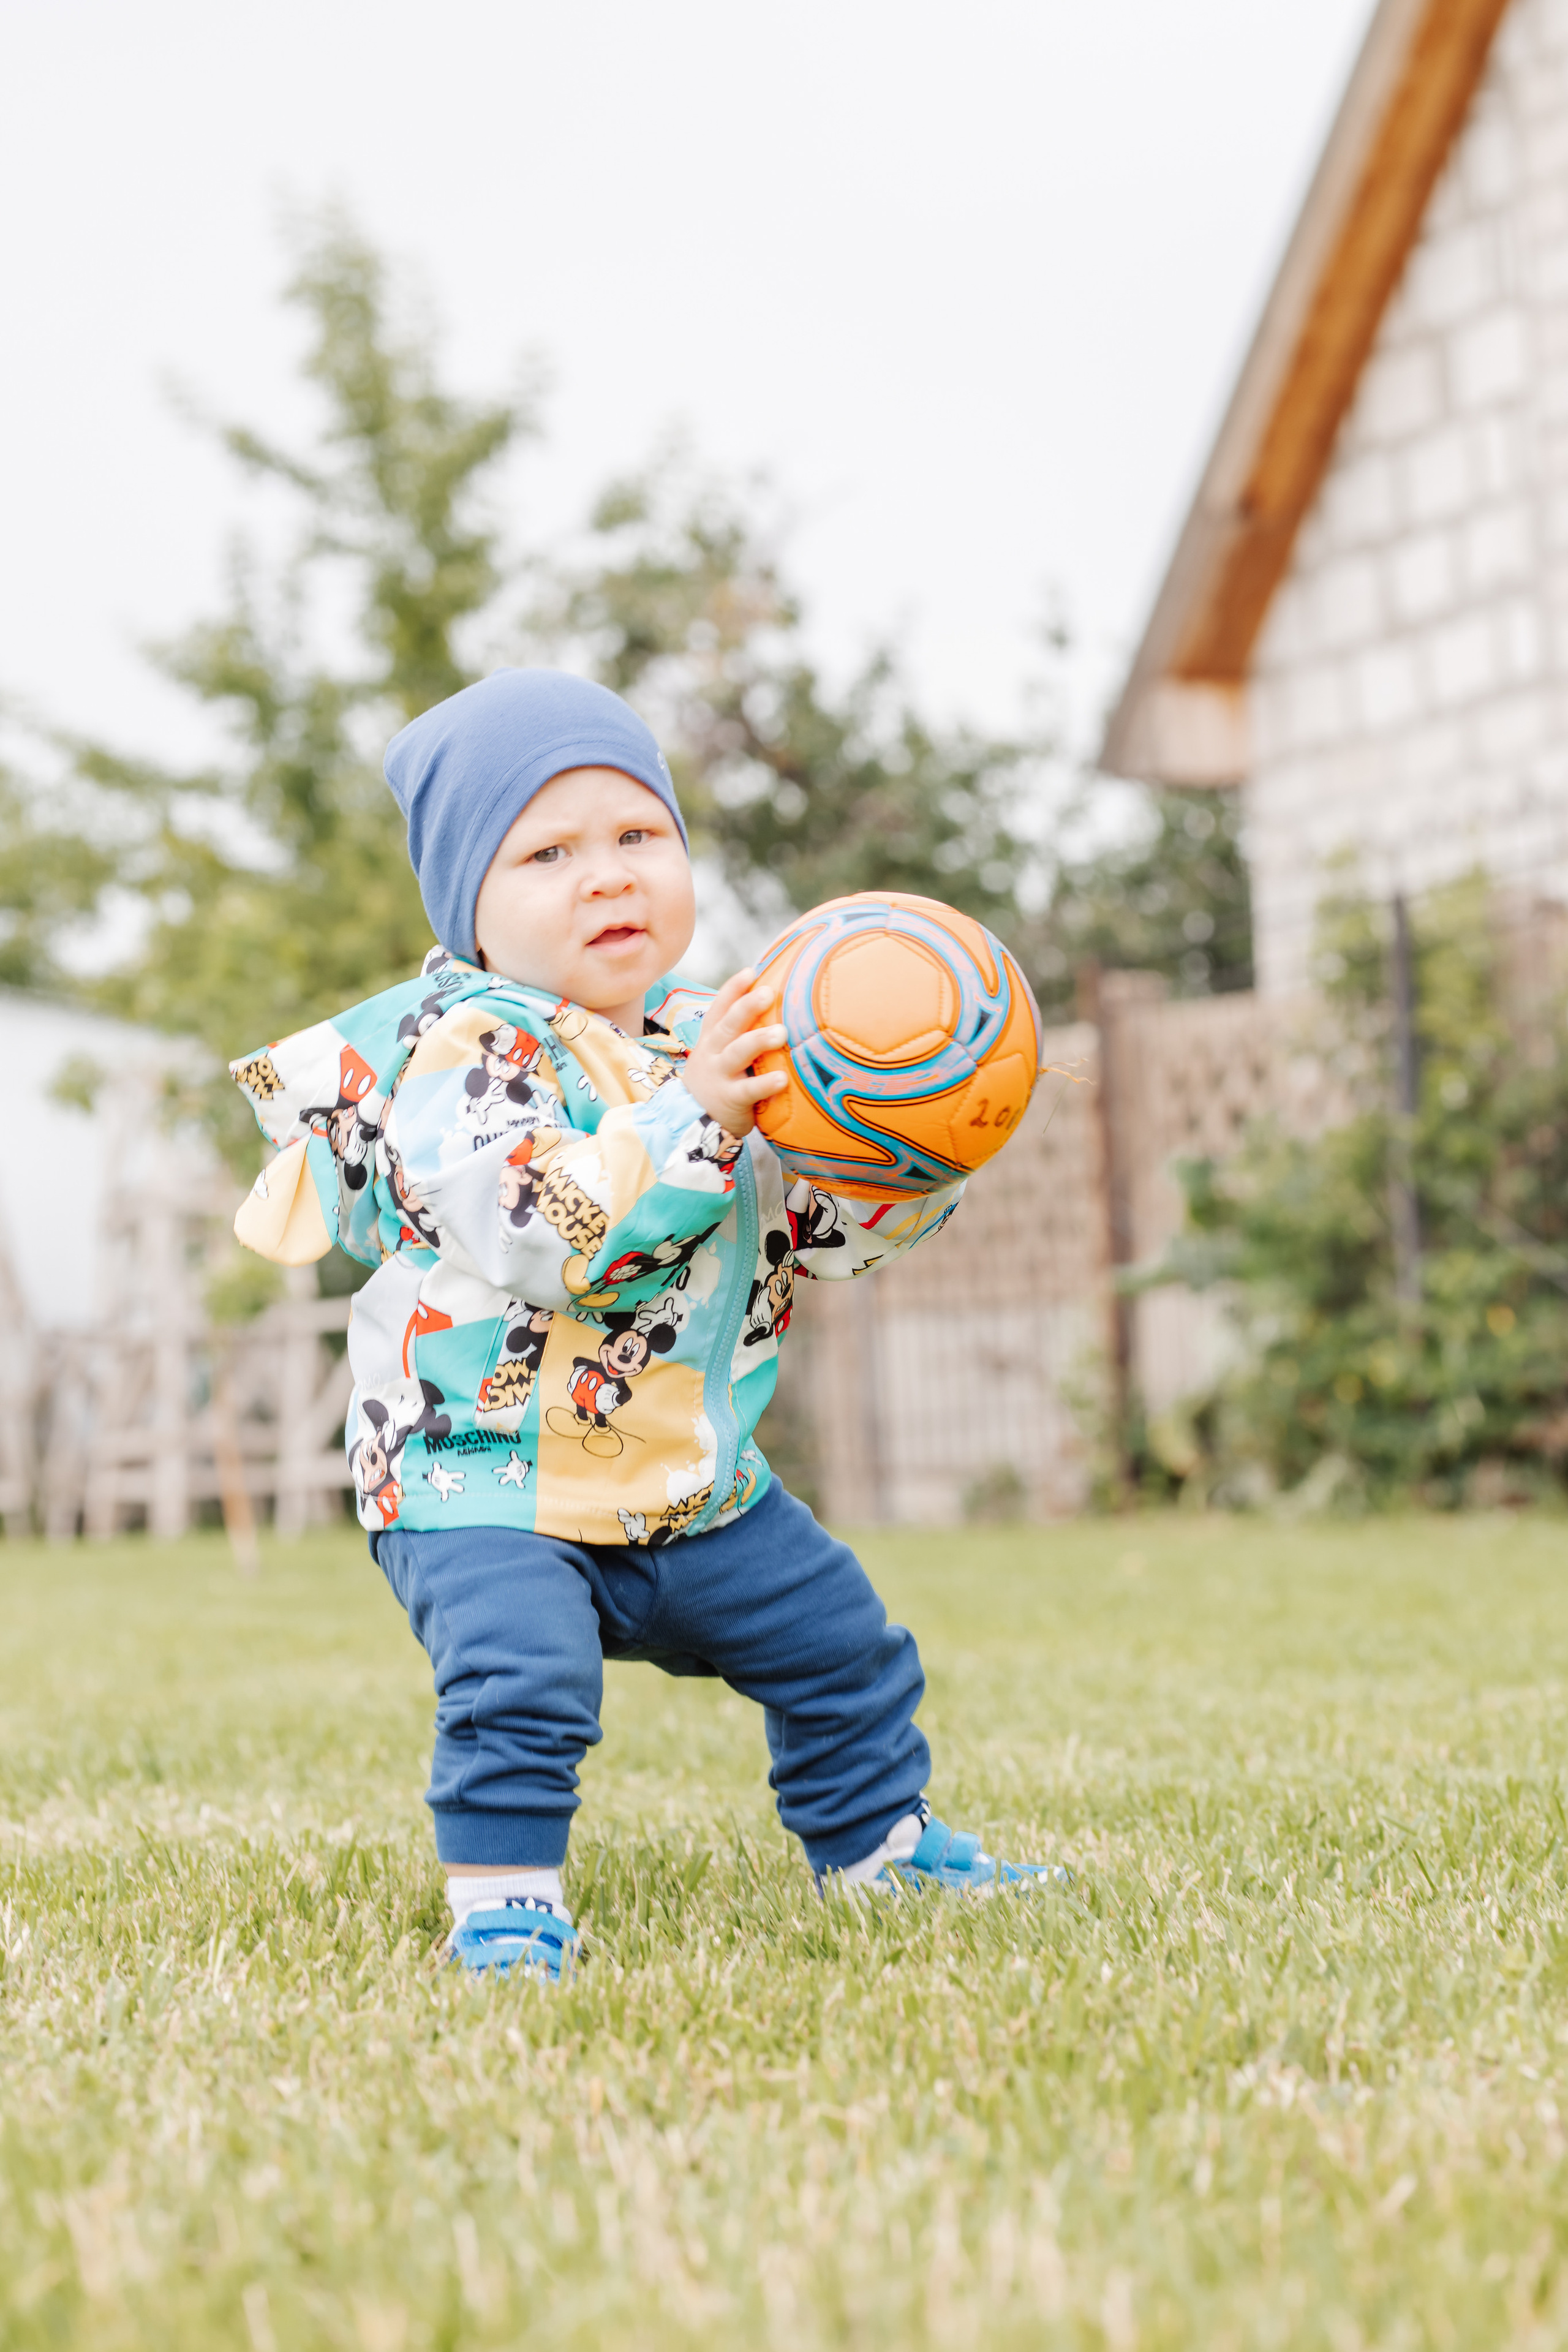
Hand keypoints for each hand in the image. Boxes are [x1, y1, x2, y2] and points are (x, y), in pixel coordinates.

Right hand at [682, 968, 787, 1137]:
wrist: (691, 1122)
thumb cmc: (718, 1080)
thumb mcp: (721, 1053)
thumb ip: (740, 1034)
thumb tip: (775, 1005)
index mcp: (712, 1038)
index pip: (720, 1007)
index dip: (733, 989)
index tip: (751, 971)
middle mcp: (713, 1052)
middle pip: (728, 1024)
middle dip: (747, 1006)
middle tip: (769, 992)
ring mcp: (720, 1075)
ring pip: (737, 1053)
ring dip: (759, 1040)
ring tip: (782, 1032)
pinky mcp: (730, 1100)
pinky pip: (749, 1090)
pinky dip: (765, 1084)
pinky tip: (783, 1079)